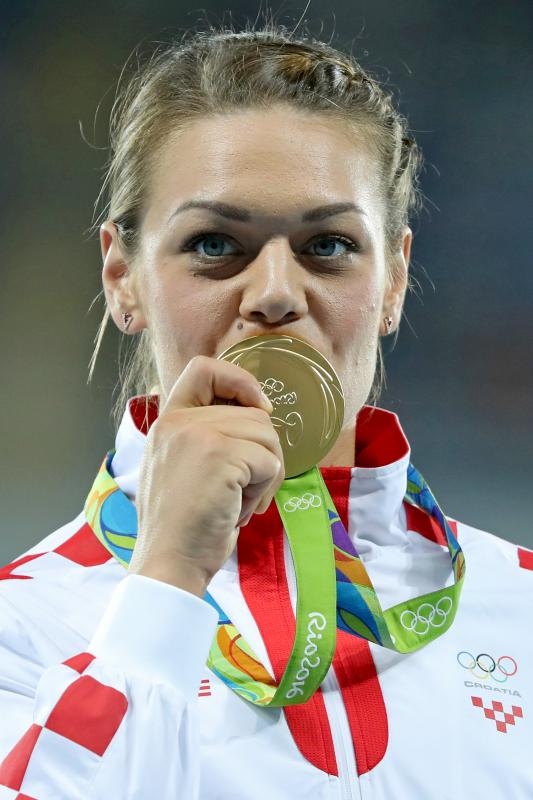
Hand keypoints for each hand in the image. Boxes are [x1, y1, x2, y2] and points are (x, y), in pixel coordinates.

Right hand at [128, 356, 284, 595]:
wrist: (169, 562)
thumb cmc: (182, 525)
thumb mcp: (182, 467)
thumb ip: (206, 437)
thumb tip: (259, 415)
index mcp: (167, 421)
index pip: (204, 368)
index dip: (240, 380)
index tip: (259, 408)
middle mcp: (178, 421)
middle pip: (253, 413)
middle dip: (262, 454)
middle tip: (244, 491)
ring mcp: (198, 435)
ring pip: (266, 435)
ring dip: (265, 474)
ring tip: (239, 501)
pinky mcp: (220, 455)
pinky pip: (269, 460)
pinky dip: (264, 489)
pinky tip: (239, 510)